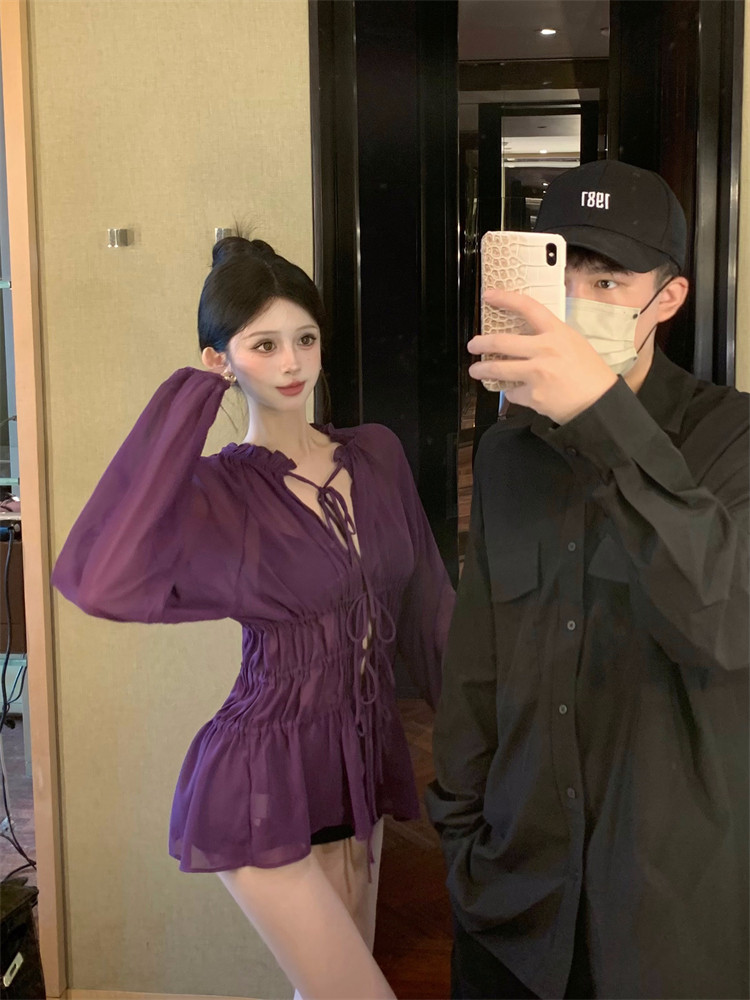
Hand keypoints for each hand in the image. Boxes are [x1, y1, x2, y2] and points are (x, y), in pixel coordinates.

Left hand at [468, 289, 617, 423]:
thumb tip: (525, 335)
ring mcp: (537, 373)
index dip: (505, 299)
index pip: (528, 307)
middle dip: (480, 343)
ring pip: (497, 369)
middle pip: (501, 342)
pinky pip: (512, 392)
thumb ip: (549, 337)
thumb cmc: (589, 373)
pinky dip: (512, 392)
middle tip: (473, 344)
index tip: (489, 295)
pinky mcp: (532, 395)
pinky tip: (517, 391)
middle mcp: (545, 350)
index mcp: (557, 333)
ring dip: (481, 369)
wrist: (598, 402)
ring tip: (476, 370)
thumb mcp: (573, 343)